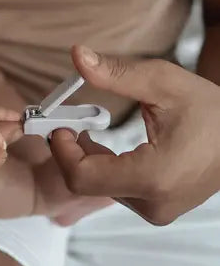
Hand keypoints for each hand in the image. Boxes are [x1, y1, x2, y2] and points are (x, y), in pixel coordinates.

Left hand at [50, 46, 219, 224]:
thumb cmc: (210, 109)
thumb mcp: (161, 81)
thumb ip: (115, 72)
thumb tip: (78, 56)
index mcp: (153, 177)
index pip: (82, 177)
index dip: (62, 150)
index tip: (60, 125)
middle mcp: (154, 203)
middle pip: (87, 184)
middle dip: (71, 152)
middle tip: (69, 122)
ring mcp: (157, 210)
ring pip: (100, 189)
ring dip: (87, 159)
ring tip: (89, 128)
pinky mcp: (158, 208)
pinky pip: (116, 190)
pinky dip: (103, 167)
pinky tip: (104, 146)